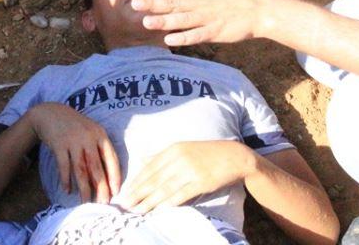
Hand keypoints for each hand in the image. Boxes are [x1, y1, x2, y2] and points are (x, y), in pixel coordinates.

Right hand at [26, 103, 121, 203]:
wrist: (50, 112)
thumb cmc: (75, 126)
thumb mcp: (90, 132)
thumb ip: (98, 149)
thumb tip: (106, 177)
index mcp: (100, 134)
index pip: (111, 158)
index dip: (114, 176)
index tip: (115, 191)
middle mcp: (88, 137)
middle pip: (96, 167)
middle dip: (101, 187)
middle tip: (103, 203)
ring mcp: (73, 140)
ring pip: (80, 169)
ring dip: (84, 188)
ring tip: (86, 202)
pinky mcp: (58, 144)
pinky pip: (63, 166)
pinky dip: (66, 180)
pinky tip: (67, 190)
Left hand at [115, 141, 255, 213]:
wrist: (234, 156)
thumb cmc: (207, 153)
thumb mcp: (183, 148)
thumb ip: (162, 155)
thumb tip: (143, 160)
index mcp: (173, 149)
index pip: (149, 167)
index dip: (136, 181)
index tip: (125, 192)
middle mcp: (179, 159)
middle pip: (154, 178)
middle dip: (137, 192)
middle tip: (125, 204)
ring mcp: (190, 170)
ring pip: (164, 188)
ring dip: (149, 201)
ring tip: (137, 210)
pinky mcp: (201, 182)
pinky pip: (181, 194)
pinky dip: (169, 202)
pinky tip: (158, 210)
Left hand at [130, 0, 303, 46]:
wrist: (260, 9)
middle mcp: (202, 1)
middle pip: (173, 2)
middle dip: (153, 3)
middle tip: (134, 4)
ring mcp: (209, 16)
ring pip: (182, 19)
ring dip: (163, 20)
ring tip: (146, 22)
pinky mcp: (216, 31)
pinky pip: (197, 35)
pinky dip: (183, 38)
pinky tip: (169, 40)